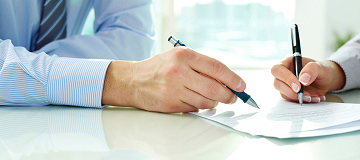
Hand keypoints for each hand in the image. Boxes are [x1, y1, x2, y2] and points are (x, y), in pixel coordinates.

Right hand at [102, 47, 245, 112]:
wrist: (133, 80)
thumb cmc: (159, 68)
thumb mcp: (179, 57)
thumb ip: (201, 66)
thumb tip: (227, 80)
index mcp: (184, 56)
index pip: (216, 67)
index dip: (233, 78)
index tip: (241, 86)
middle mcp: (179, 71)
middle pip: (215, 88)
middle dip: (229, 95)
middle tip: (233, 97)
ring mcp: (174, 89)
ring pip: (206, 101)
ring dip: (214, 103)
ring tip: (213, 99)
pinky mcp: (170, 104)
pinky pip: (194, 108)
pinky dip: (199, 106)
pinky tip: (194, 100)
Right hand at [271, 55, 344, 102]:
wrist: (327, 80)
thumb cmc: (322, 70)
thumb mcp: (321, 67)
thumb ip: (312, 69)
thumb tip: (302, 79)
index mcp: (288, 62)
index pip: (278, 70)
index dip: (286, 78)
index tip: (298, 86)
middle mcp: (284, 73)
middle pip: (277, 84)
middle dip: (291, 92)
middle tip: (306, 95)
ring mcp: (286, 84)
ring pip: (284, 94)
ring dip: (299, 98)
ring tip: (314, 96)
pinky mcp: (290, 93)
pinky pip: (291, 100)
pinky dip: (303, 101)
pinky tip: (314, 98)